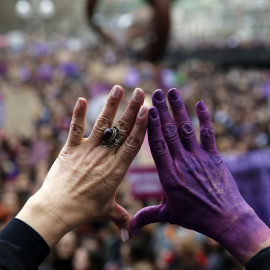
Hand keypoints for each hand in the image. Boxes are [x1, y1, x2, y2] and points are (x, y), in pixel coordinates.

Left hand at [16, 85, 147, 247]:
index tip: (148, 110)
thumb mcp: (106, 211)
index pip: (134, 142)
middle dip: (132, 109)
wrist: (57, 209)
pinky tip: (82, 99)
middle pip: (122, 129)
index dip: (142, 125)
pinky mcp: (71, 149)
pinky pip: (75, 128)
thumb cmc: (84, 210)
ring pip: (103, 124)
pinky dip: (78, 114)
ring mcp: (87, 150)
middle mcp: (105, 156)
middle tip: (140, 91)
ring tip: (118, 88)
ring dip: (111, 105)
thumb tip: (129, 235)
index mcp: (117, 169)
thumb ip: (121, 218)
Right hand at [129, 88, 269, 264]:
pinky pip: (209, 134)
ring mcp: (199, 158)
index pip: (157, 145)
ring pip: (186, 129)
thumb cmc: (194, 217)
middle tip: (155, 92)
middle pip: (169, 132)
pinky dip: (204, 118)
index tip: (147, 109)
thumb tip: (127, 232)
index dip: (152, 125)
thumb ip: (145, 217)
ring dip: (179, 109)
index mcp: (168, 175)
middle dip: (162, 110)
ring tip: (172, 92)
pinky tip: (200, 104)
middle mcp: (182, 162)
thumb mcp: (167, 215)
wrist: (226, 219)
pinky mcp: (214, 157)